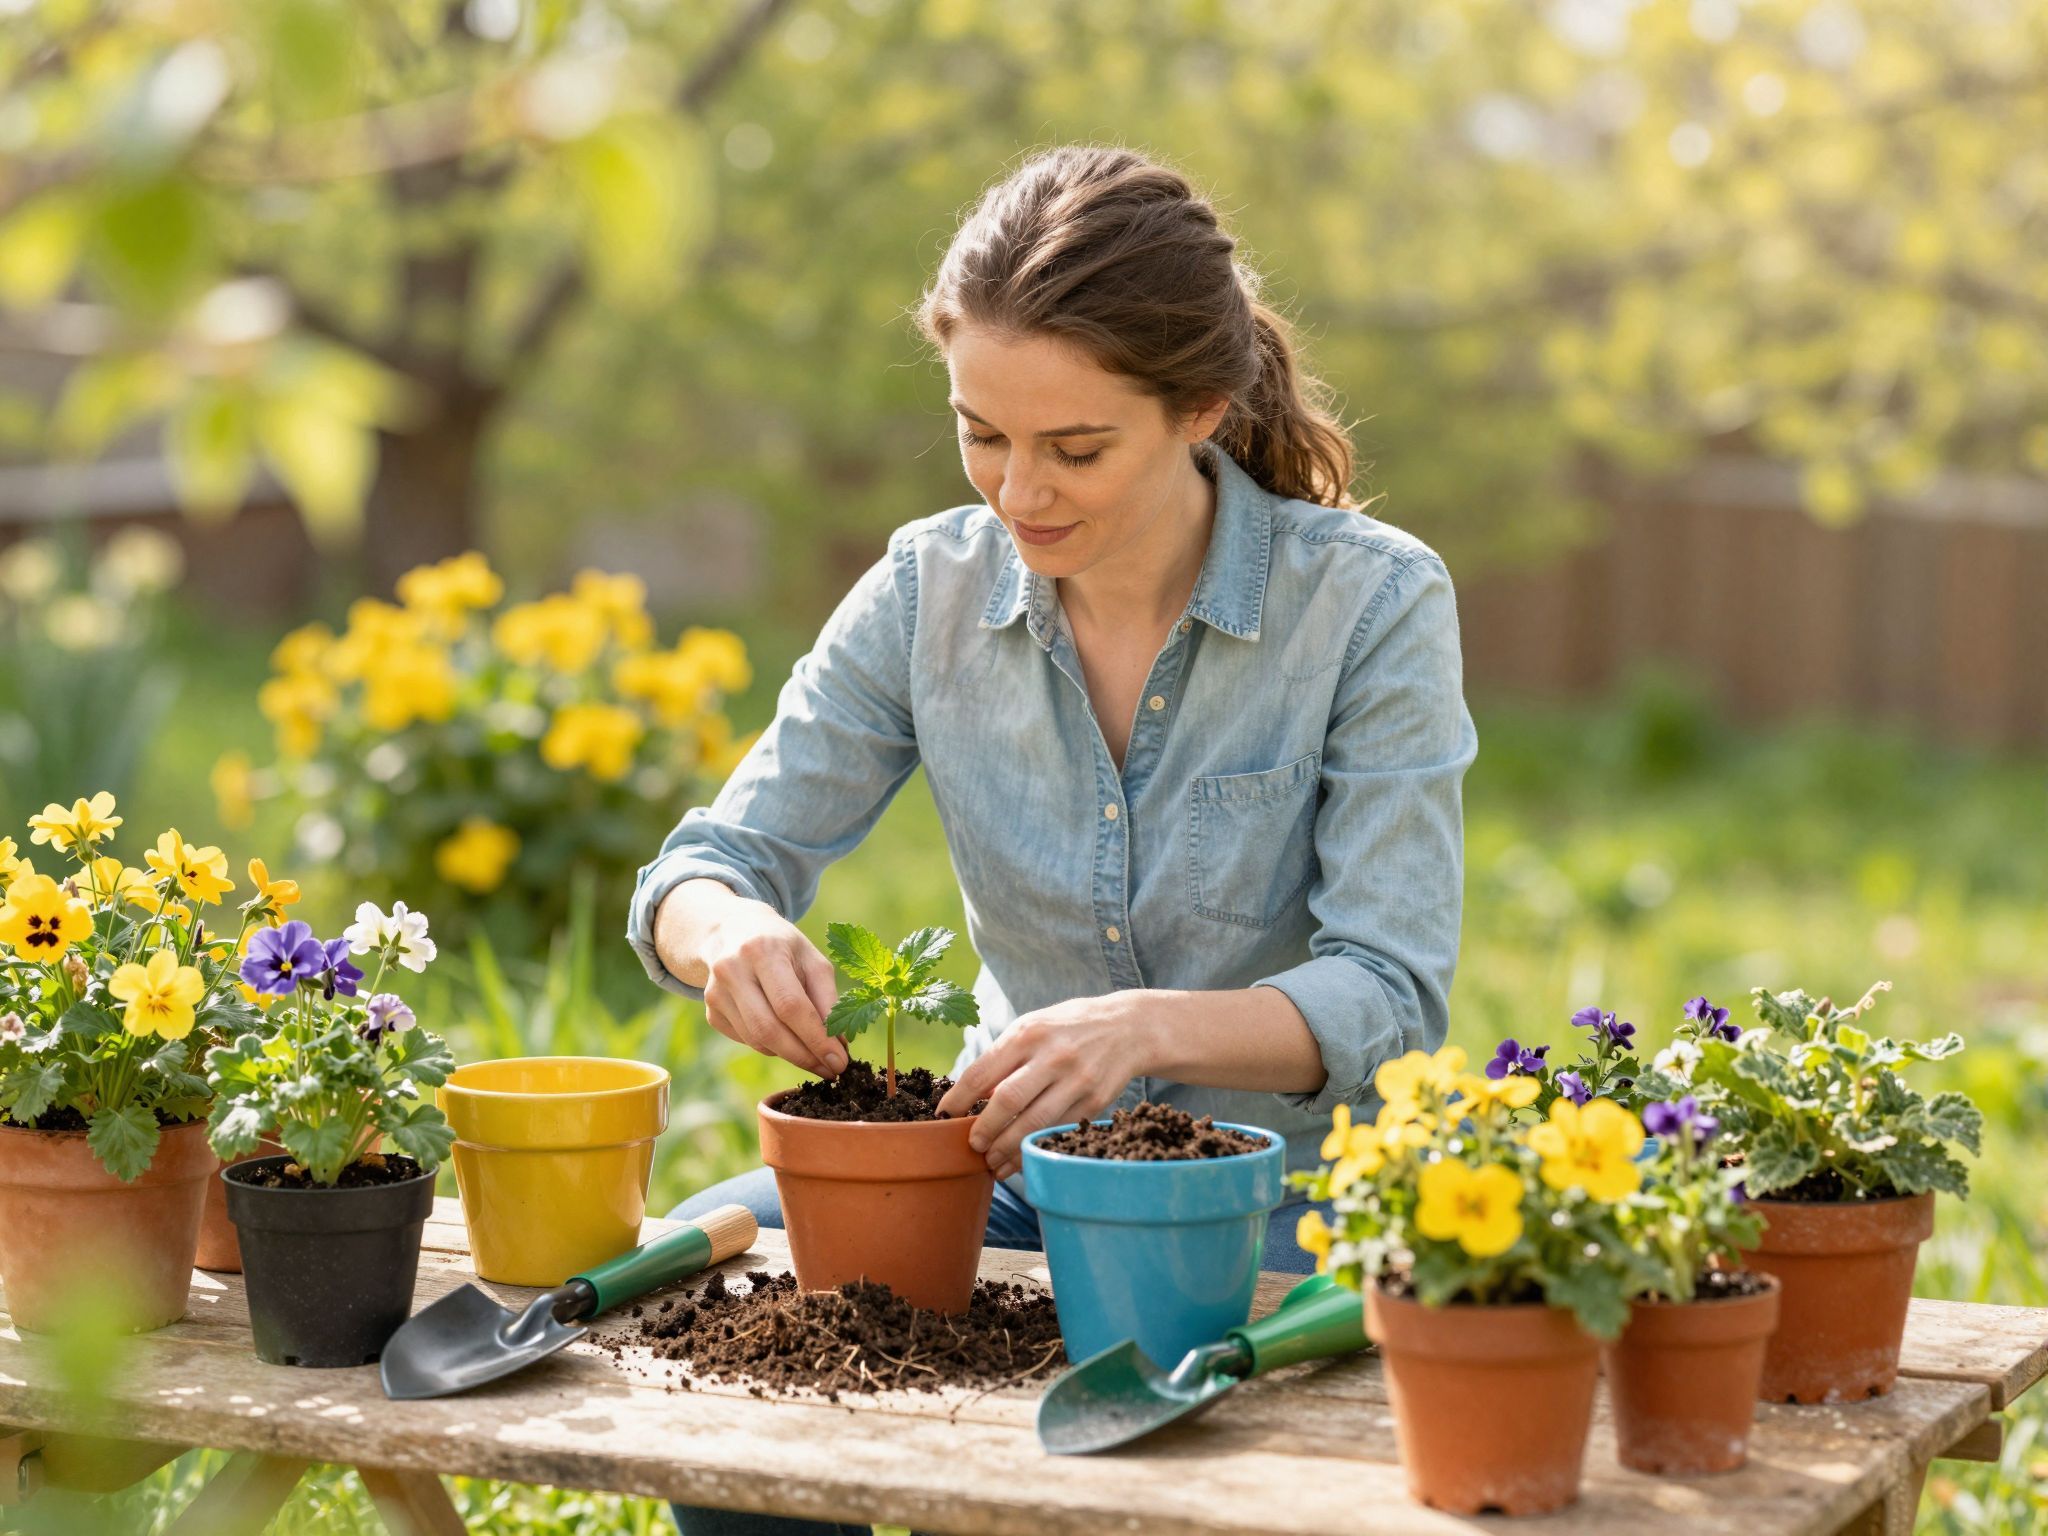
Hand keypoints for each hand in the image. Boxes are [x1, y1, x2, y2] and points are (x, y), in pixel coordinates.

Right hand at [689, 897, 847, 1079]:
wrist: (733, 931)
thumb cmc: (783, 947)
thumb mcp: (812, 959)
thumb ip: (828, 998)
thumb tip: (840, 1043)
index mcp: (763, 950)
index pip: (790, 1005)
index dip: (816, 1038)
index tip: (839, 1061)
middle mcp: (733, 970)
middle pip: (769, 1029)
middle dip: (803, 1056)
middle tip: (830, 1070)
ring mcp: (716, 992)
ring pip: (757, 1040)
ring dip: (790, 1054)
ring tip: (813, 1053)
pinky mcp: (711, 1010)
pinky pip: (746, 1040)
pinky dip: (771, 1046)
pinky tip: (785, 1034)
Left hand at [936, 993, 1152, 1179]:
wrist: (1128, 1028)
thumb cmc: (1068, 1027)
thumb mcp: (1033, 1027)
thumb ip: (1003, 1058)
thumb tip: (972, 1095)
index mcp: (1028, 1033)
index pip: (983, 1071)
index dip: (958, 1099)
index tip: (943, 1116)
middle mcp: (1052, 1056)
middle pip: (1007, 1101)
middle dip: (983, 1130)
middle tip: (972, 1145)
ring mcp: (1076, 1080)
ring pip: (1033, 1123)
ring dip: (1007, 1148)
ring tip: (991, 1161)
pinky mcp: (1094, 1102)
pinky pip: (1057, 1132)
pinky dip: (1035, 1149)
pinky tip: (1020, 1160)